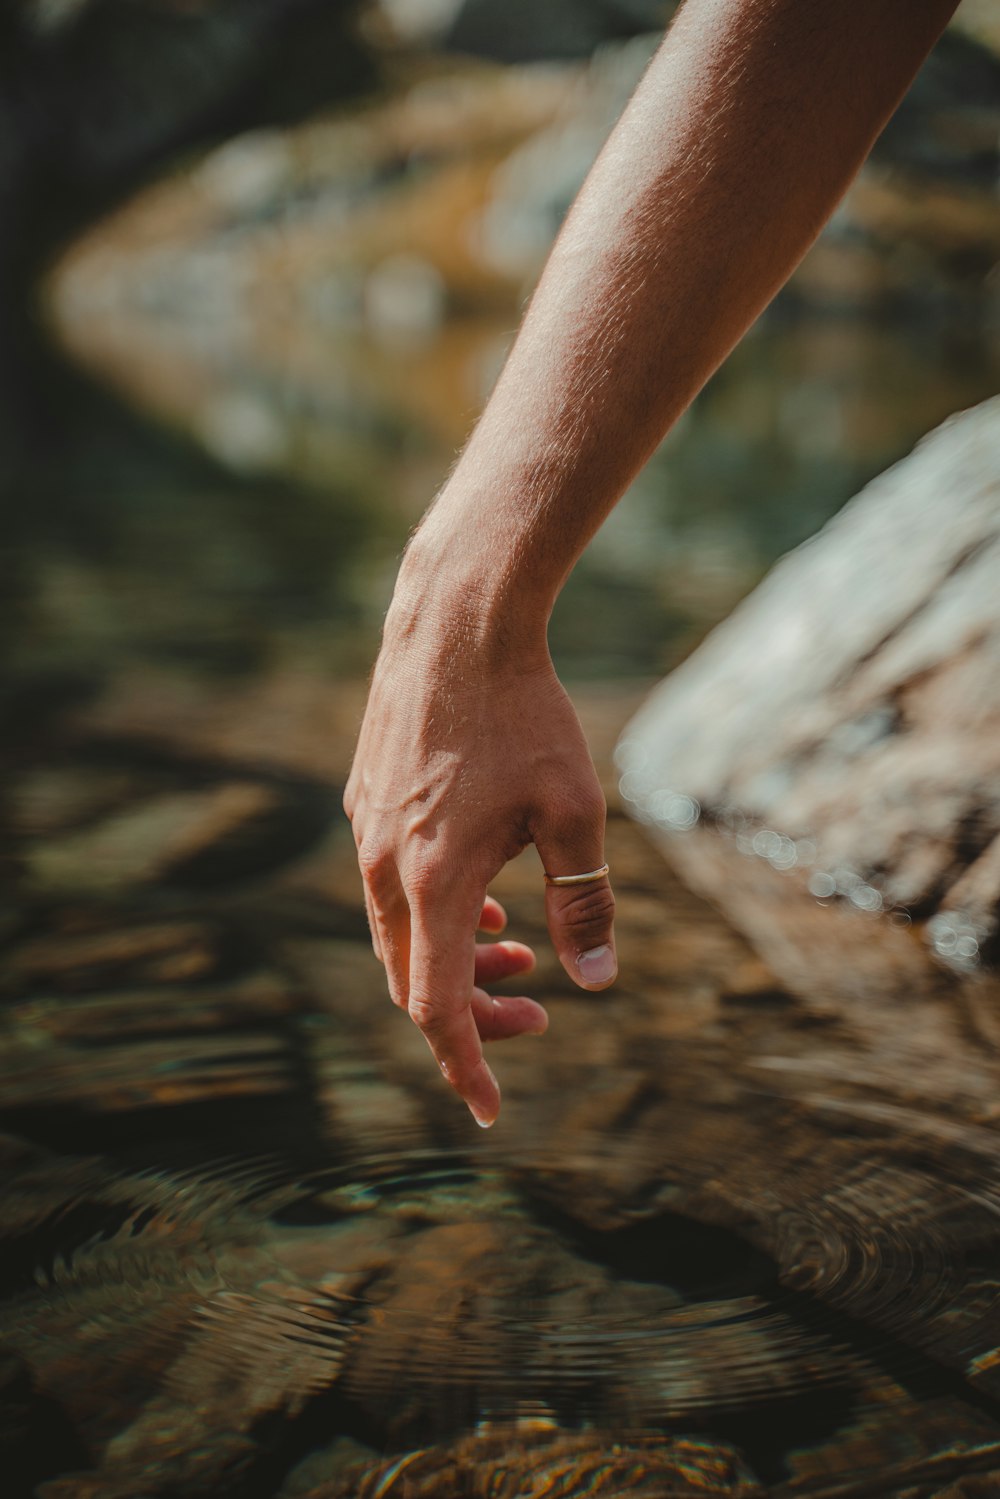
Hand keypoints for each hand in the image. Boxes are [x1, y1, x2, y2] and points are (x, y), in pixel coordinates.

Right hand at [343, 597, 616, 1127]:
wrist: (457, 623)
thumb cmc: (527, 715)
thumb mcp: (576, 813)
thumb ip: (585, 903)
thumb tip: (597, 981)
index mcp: (435, 882)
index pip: (438, 1008)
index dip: (467, 1064)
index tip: (494, 1108)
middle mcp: (384, 866)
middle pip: (414, 979)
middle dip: (474, 1013)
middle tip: (538, 1015)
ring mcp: (366, 831)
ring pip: (400, 933)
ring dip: (456, 960)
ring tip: (518, 954)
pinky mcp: (364, 799)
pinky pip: (390, 886)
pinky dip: (435, 914)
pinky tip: (485, 894)